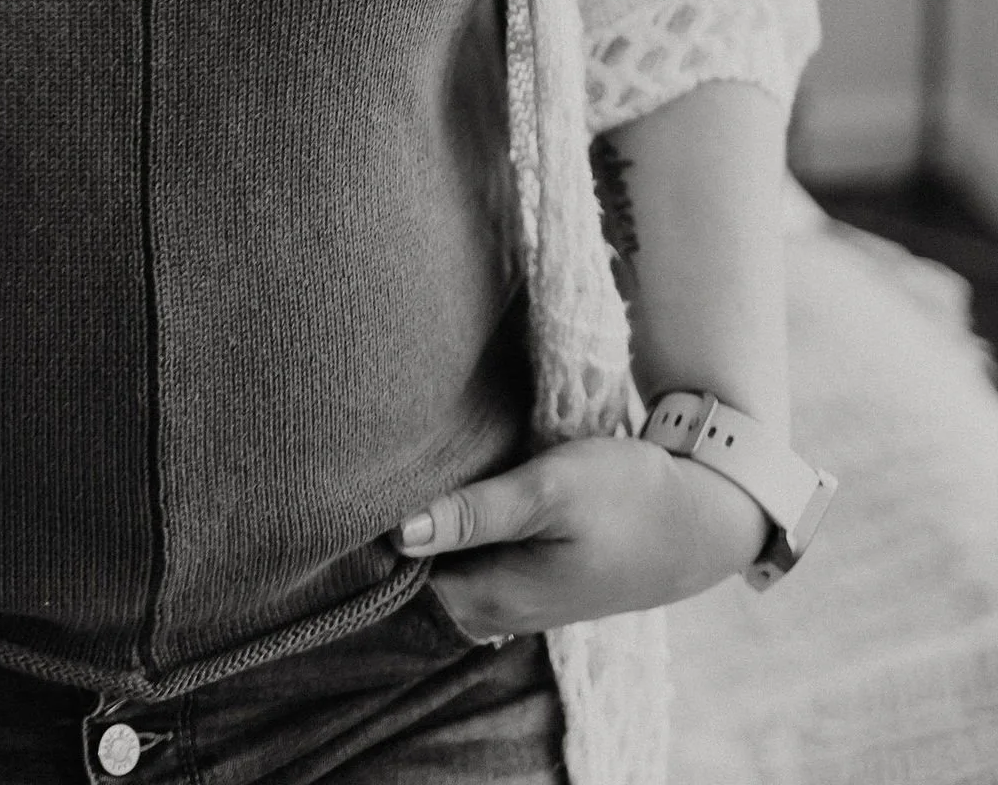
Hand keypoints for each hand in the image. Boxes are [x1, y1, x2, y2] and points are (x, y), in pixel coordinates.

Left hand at [394, 436, 768, 638]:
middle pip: (422, 569)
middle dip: (403, 520)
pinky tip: (462, 481)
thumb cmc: (626, 498)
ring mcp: (518, 593)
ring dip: (437, 517)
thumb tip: (399, 533)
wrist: (701, 518)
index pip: (402, 575)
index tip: (365, 479)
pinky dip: (465, 521)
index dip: (377, 529)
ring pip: (450, 559)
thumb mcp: (548, 492)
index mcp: (493, 598)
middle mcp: (498, 608)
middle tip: (386, 458)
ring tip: (419, 461)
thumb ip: (475, 514)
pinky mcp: (535, 571)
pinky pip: (478, 551)